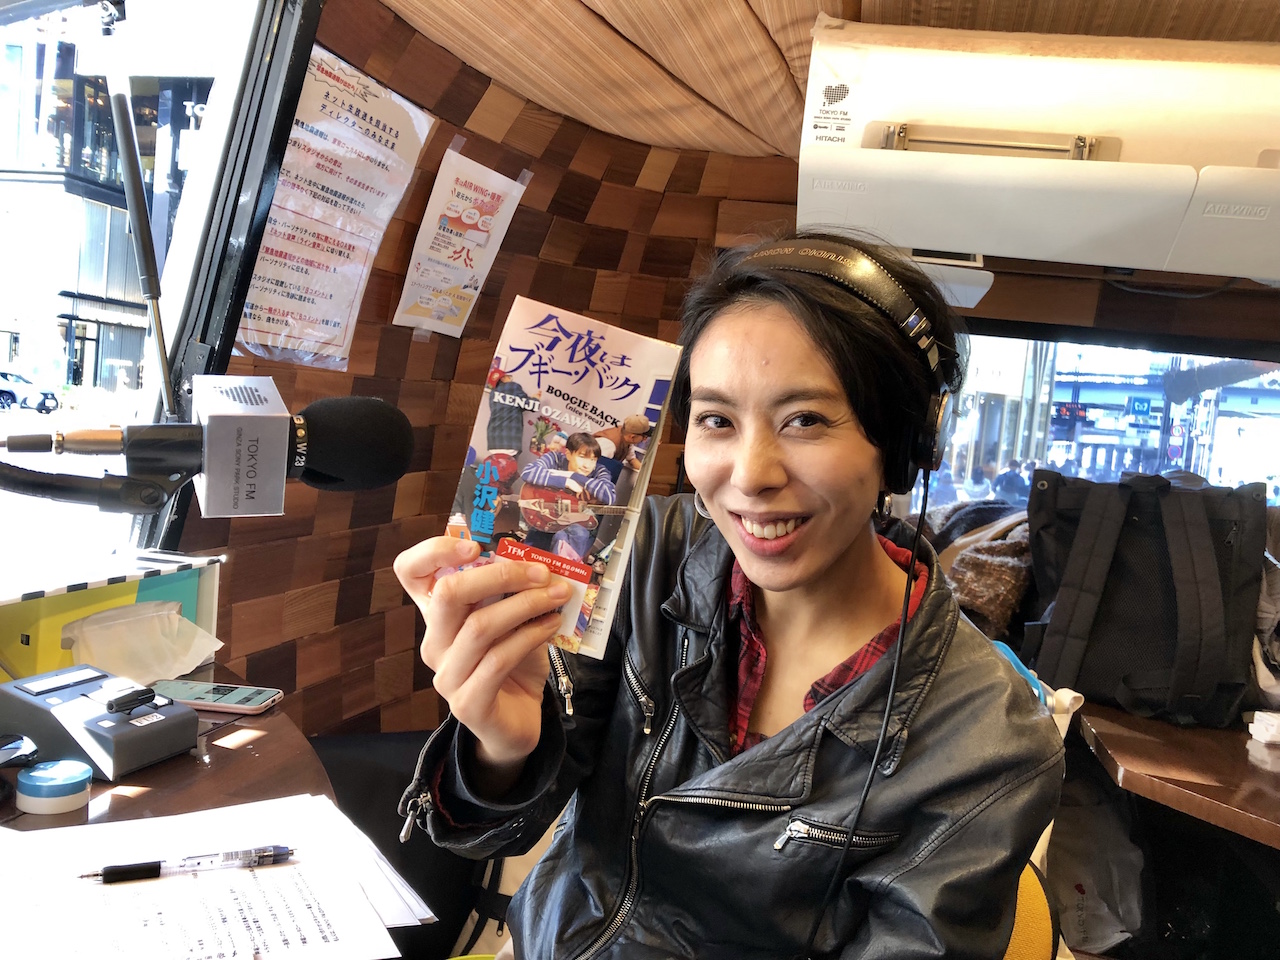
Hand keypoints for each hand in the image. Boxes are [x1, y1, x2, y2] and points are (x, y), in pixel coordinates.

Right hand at [394, 537, 570, 788]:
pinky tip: (553, 625)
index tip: (476, 546)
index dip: (434, 551)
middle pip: (449, 594)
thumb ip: (514, 594)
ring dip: (526, 605)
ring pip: (480, 627)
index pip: (410, 572)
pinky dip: (531, 636)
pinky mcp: (467, 703)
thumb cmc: (513, 664)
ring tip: (558, 596)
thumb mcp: (513, 621)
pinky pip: (499, 659)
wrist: (516, 725)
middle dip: (500, 575)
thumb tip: (542, 564)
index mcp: (438, 616)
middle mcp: (434, 643)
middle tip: (542, 571)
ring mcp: (446, 675)